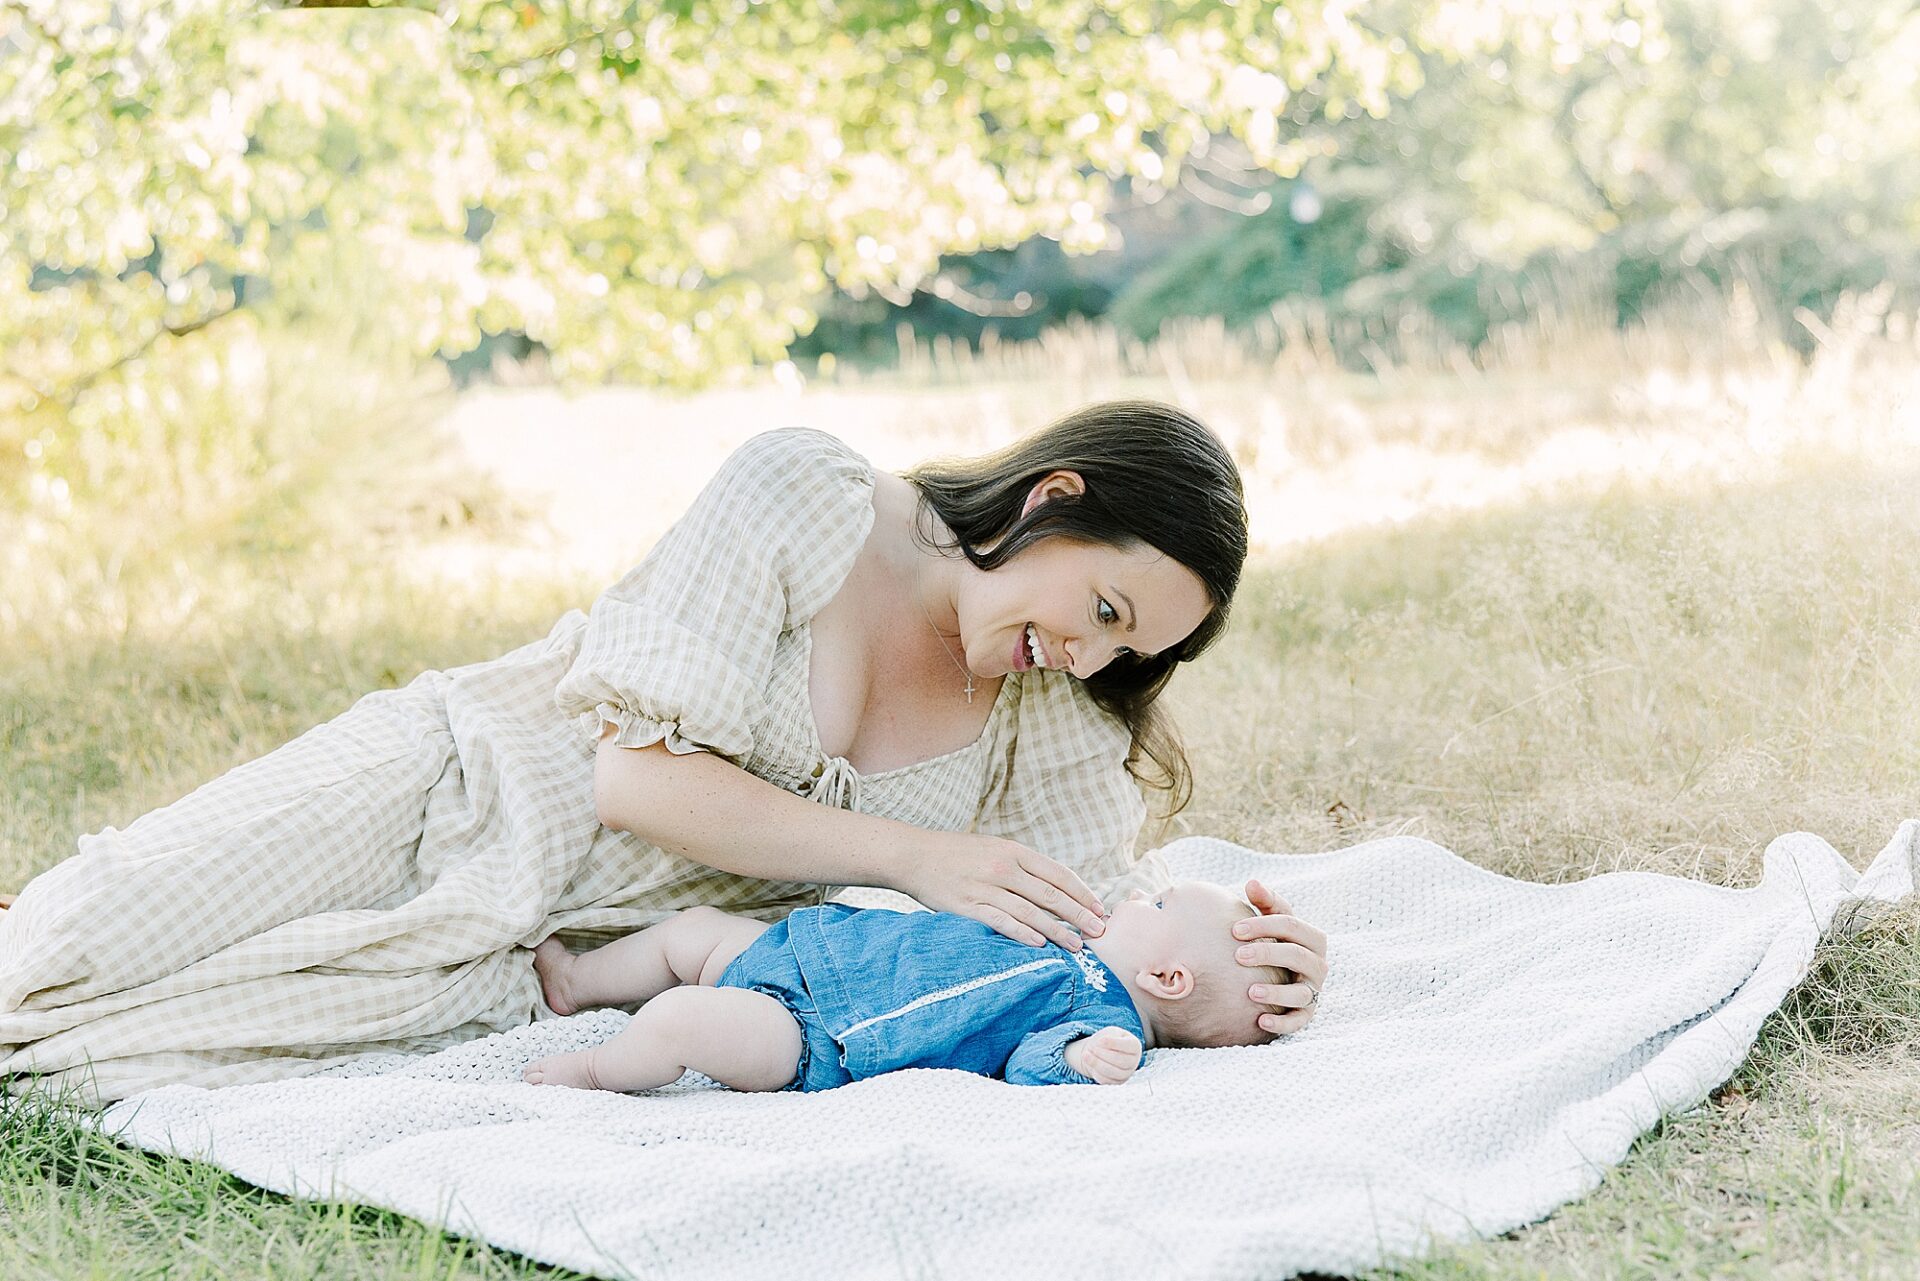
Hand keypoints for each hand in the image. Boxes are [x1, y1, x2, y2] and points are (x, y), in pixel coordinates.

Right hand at [894, 830, 1108, 950]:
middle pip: (1051, 894)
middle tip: (1099, 932)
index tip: (1100, 909)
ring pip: (1030, 912)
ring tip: (1076, 946)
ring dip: (1056, 931)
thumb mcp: (994, 848)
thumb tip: (1055, 888)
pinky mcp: (968, 905)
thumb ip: (1022, 866)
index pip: (1058, 874)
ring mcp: (985, 887)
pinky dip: (1022, 933)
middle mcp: (1003, 867)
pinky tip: (1039, 945)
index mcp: (1014, 851)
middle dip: (1079, 915)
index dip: (1082, 893)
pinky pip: (1001, 921)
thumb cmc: (957, 854)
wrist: (914, 855)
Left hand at [1064, 1026, 1141, 1084]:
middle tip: (1092, 1048)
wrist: (1103, 1050)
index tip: (1100, 1040)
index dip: (1114, 1043)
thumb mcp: (1111, 1032)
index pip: (1128, 1046)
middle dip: (1104, 1054)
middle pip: (1121, 1061)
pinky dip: (1095, 1071)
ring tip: (1086, 1055)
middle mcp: (1133, 1062)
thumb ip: (1110, 1036)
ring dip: (1097, 1064)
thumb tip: (1102, 1044)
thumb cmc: (1109, 1039)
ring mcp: (1126, 1074)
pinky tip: (1088, 1062)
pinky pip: (1106, 1080)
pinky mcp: (1116, 1083)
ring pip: (1113, 1072)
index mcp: (1134, 1046)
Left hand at [1234, 878, 1329, 1035]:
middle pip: (1296, 956)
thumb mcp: (1273, 920)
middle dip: (1267, 954)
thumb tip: (1252, 882)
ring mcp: (1313, 991)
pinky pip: (1298, 1022)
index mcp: (1311, 938)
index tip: (1234, 929)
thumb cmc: (1276, 941)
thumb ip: (1265, 902)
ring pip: (1300, 993)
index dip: (1264, 925)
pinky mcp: (1305, 1014)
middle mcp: (1317, 965)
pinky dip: (1282, 1024)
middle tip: (1238, 956)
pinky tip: (1261, 1022)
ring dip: (1276, 993)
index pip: (1292, 925)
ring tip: (1250, 992)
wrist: (1283, 975)